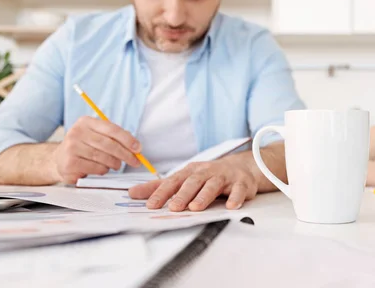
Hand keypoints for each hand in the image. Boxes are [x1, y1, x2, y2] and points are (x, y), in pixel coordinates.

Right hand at [50, 116, 141, 183]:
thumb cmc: (84, 147)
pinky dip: (104, 170)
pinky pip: (96, 168)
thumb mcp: (96, 136)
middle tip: (135, 161)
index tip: (138, 148)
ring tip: (116, 165)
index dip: (128, 139)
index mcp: (86, 122)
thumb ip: (113, 138)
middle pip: (109, 144)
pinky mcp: (70, 163)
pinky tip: (102, 169)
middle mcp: (77, 132)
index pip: (112, 129)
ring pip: (104, 157)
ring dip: (115, 163)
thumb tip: (136, 147)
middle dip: (126, 154)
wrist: (60, 160)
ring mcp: (72, 148)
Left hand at [128, 155, 258, 211]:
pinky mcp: (241, 183)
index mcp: (191, 172)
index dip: (162, 193)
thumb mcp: (183, 179)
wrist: (240, 167)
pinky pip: (238, 190)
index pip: (173, 182)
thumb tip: (132, 193)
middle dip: (183, 194)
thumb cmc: (207, 176)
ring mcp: (224, 177)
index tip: (150, 205)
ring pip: (213, 185)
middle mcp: (207, 172)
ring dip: (204, 195)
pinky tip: (231, 206)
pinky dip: (235, 197)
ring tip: (196, 207)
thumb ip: (159, 187)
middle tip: (173, 207)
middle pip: (193, 182)